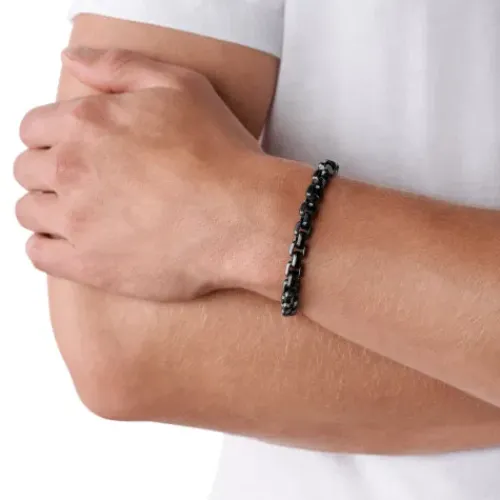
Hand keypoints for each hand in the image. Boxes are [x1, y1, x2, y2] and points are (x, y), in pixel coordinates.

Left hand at [14, 47, 268, 300]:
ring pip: (29, 212)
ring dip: (47, 209)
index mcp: (88, 124)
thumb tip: (73, 60)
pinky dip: (49, 247)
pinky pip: (40, 254)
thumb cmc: (221, 155)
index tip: (71, 149)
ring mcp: (77, 221)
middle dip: (49, 172)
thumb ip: (119, 66)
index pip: (34, 128)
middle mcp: (73, 170)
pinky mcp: (89, 264)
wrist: (244, 217)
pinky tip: (73, 242)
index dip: (51, 137)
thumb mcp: (179, 86)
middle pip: (28, 170)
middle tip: (81, 182)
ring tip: (80, 212)